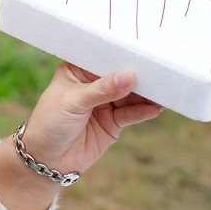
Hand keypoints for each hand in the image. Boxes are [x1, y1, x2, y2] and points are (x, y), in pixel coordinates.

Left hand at [20, 62, 161, 176]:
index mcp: (77, 70)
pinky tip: (156, 108)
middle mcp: (93, 84)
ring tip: (165, 89)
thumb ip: (102, 90)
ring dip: (146, 93)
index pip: (102, 57)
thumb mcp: (73, 102)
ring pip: (130, 95)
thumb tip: (129, 76)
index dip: (120, 53)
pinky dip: (144, 111)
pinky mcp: (112, 123)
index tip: (142, 49)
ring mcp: (104, 103)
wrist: (45, 160)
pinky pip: (131, 114)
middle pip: (120, 75)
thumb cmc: (49, 123)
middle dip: (138, 74)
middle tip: (160, 70)